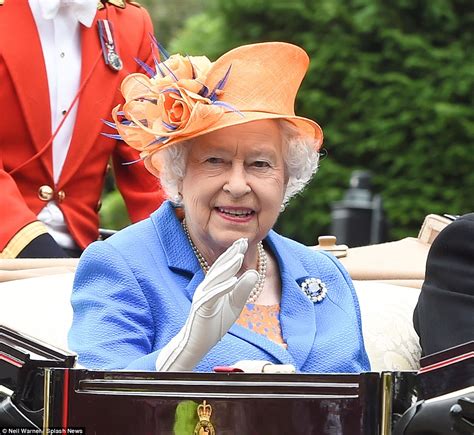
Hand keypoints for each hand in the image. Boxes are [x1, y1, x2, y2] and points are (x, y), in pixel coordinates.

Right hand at [155, 238, 258, 370]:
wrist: (197, 344)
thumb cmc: (214, 323)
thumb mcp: (234, 305)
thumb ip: (243, 289)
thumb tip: (254, 272)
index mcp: (213, 284)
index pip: (224, 266)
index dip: (233, 253)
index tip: (244, 241)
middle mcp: (206, 287)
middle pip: (220, 267)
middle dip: (231, 254)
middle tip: (242, 241)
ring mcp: (203, 296)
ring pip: (216, 278)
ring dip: (228, 267)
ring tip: (240, 257)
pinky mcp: (202, 308)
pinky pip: (213, 295)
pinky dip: (223, 288)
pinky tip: (233, 281)